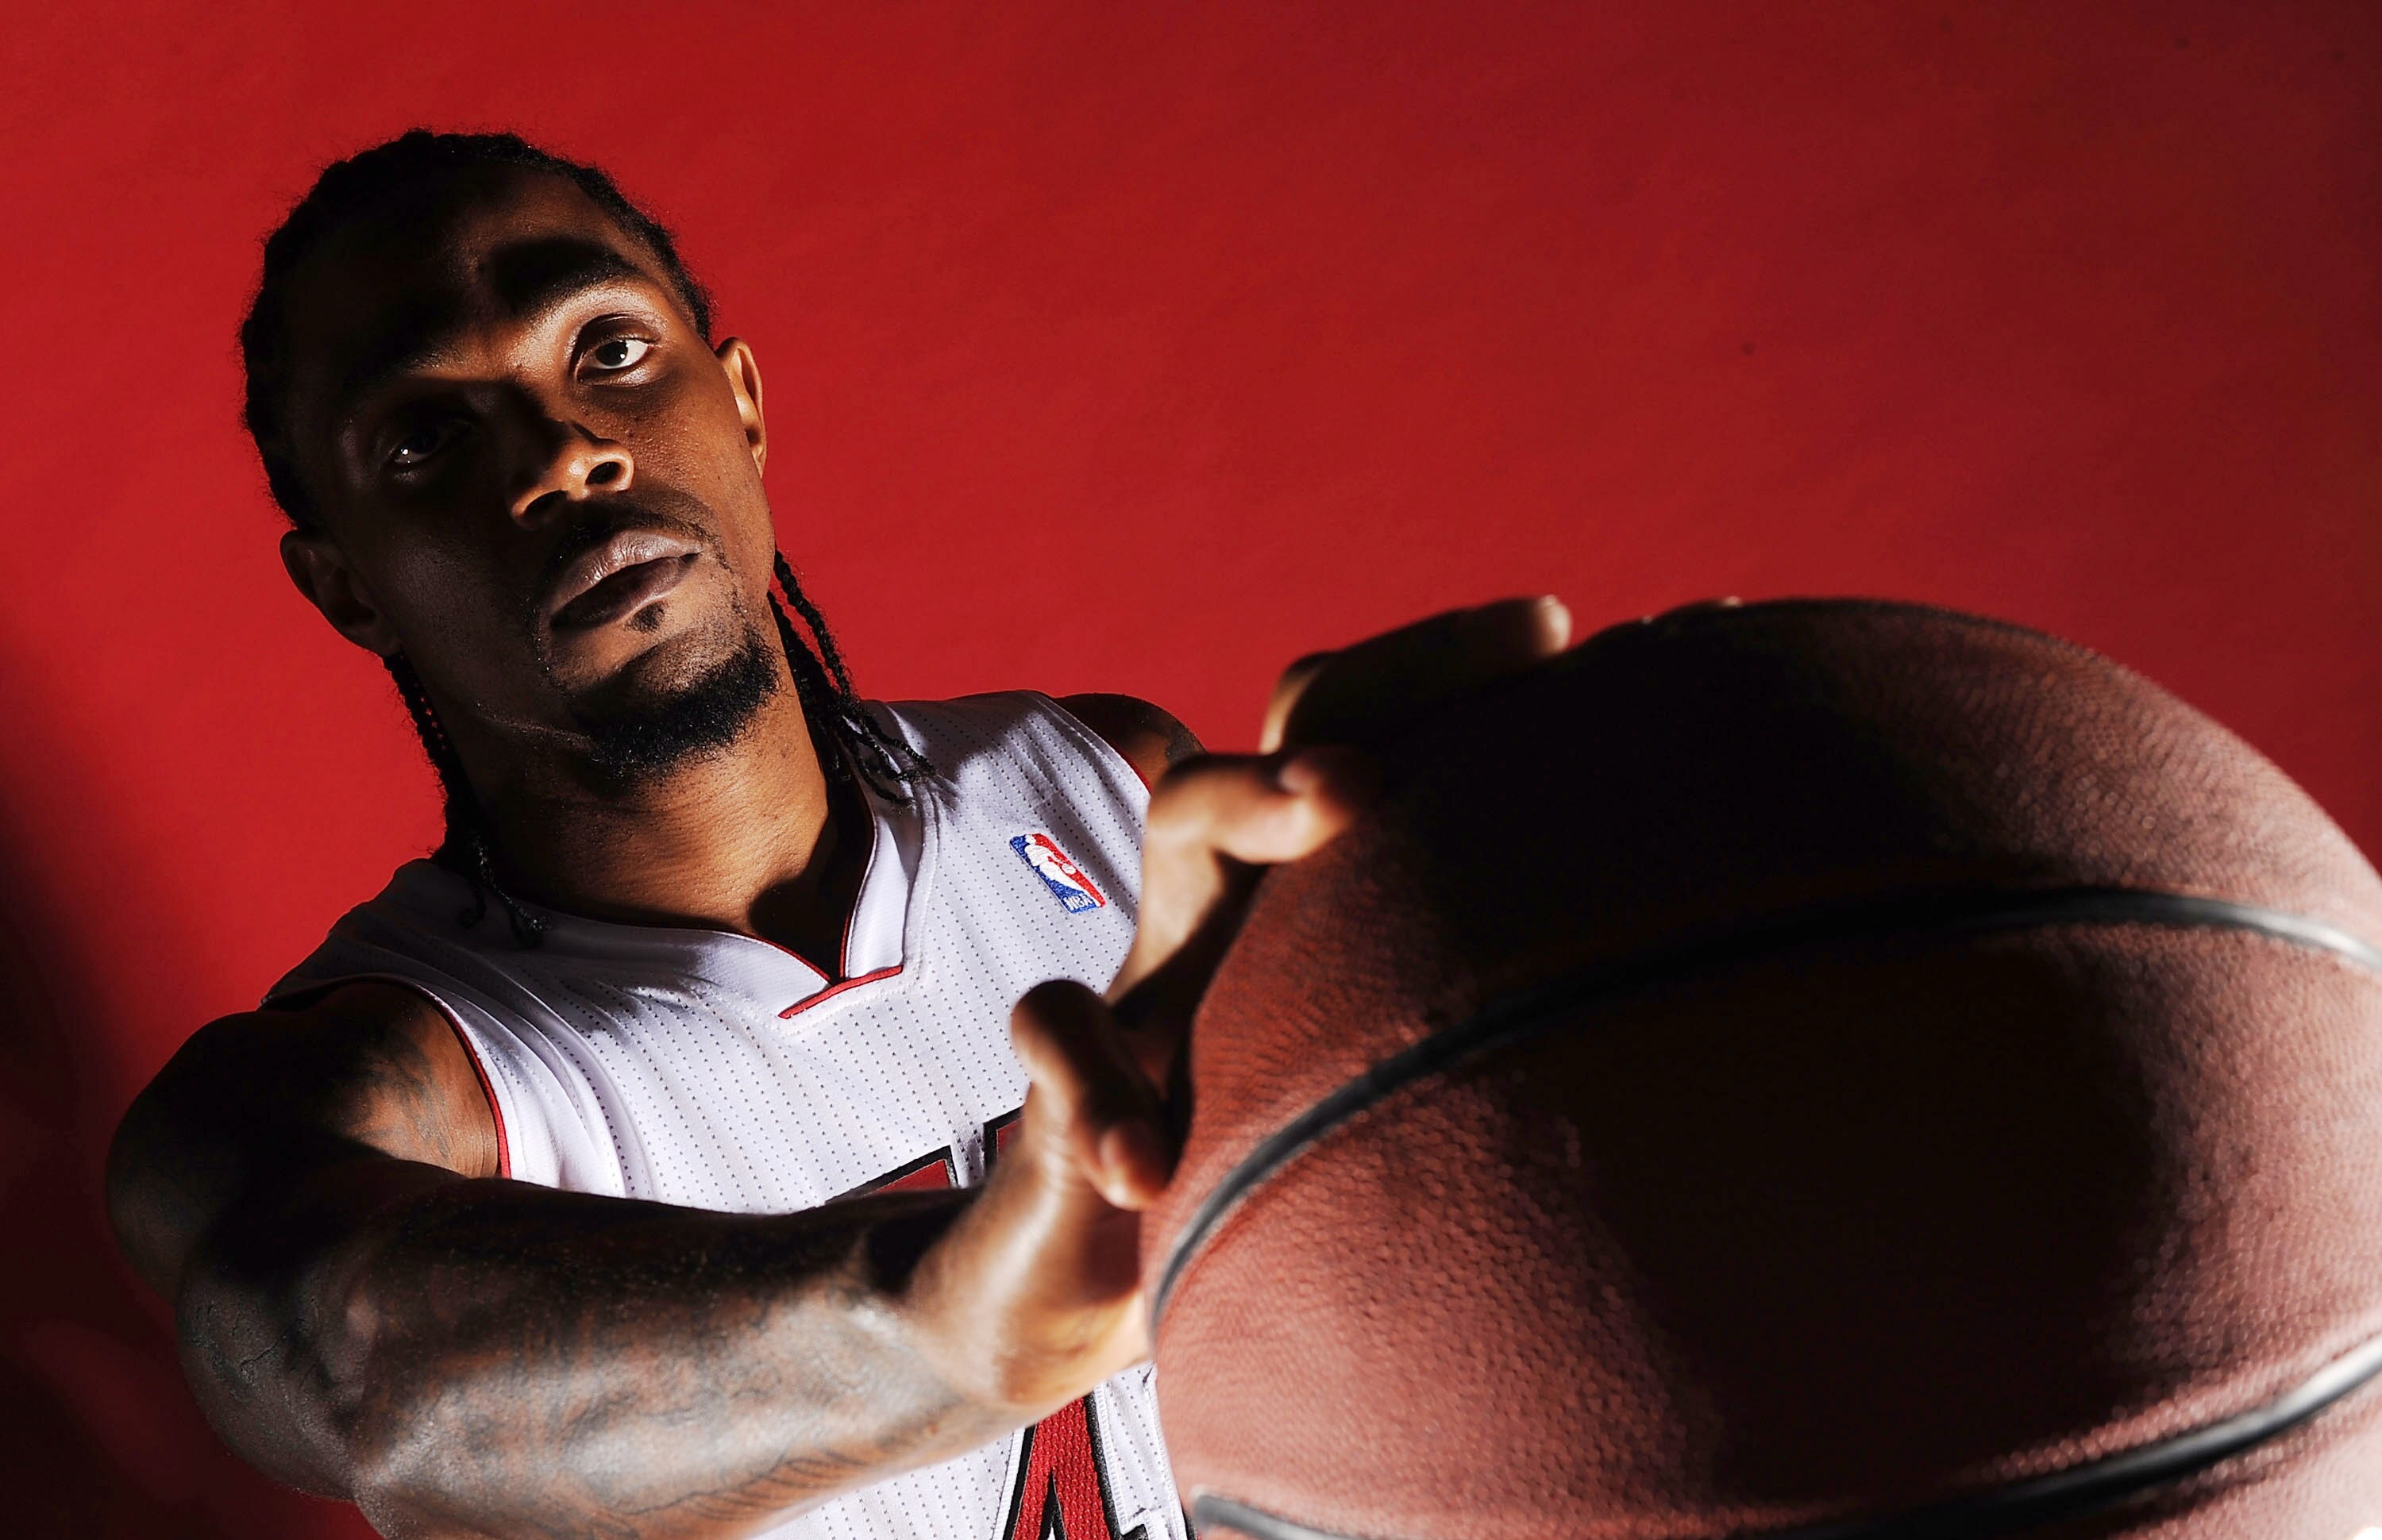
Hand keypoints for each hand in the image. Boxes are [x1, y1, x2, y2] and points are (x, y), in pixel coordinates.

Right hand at [913, 599, 1570, 1414]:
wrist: (1074, 1278)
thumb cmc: (1253, 1164)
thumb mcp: (1356, 1078)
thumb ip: (1453, 1012)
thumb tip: (1632, 963)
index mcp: (1310, 903)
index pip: (1373, 737)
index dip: (1451, 672)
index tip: (1554, 627)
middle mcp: (1237, 910)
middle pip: (1319, 715)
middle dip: (1382, 684)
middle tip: (1505, 654)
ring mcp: (1152, 989)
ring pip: (1183, 831)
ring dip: (1255, 801)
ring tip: (1344, 798)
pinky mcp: (1068, 1087)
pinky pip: (1061, 1045)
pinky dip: (1098, 1094)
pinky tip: (1144, 1162)